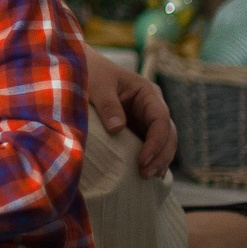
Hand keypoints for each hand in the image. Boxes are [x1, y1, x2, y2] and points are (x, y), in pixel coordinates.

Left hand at [85, 49, 177, 176]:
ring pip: (162, 143)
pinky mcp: (135, 131)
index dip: (156, 142)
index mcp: (147, 93)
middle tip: (146, 174)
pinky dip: (150, 160)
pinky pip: (148, 147)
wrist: (79, 69)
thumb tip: (117, 129)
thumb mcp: (98, 85)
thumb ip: (108, 105)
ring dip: (158, 161)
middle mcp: (151, 108)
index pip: (161, 120)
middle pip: (168, 134)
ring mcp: (144, 120)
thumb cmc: (91, 72)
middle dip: (161, 156)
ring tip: (146, 178)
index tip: (143, 160)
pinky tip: (145, 176)